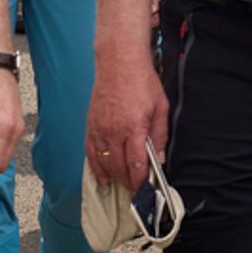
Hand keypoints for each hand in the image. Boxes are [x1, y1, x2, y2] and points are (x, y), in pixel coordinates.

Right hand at [85, 47, 167, 190]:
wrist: (119, 62)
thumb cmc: (142, 82)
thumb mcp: (160, 107)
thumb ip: (160, 136)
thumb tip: (160, 158)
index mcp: (133, 128)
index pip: (136, 165)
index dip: (140, 181)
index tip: (145, 188)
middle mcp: (113, 132)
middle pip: (119, 168)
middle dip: (128, 182)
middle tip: (136, 190)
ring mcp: (100, 129)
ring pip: (104, 163)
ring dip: (114, 177)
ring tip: (123, 184)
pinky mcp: (91, 125)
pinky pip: (91, 153)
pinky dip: (96, 167)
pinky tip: (103, 176)